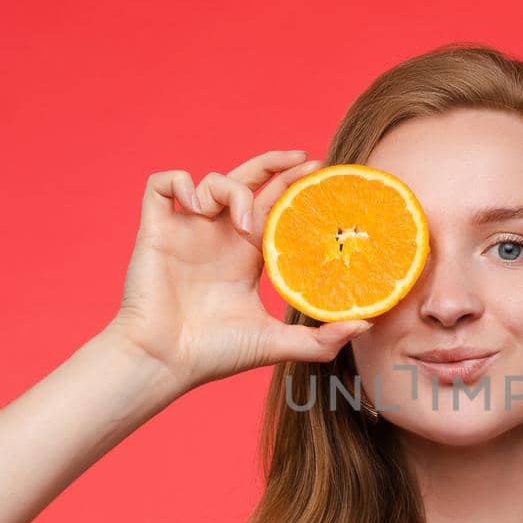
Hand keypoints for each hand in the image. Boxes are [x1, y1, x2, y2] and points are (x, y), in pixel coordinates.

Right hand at [106, 150, 373, 389]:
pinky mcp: (156, 230)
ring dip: (233, 190)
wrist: (165, 362)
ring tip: (244, 225)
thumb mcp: (276, 343)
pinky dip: (181, 182)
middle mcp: (218, 237)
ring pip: (211, 180)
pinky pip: (163, 184)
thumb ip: (321, 339)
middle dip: (275, 164)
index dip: (294, 188)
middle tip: (304, 161)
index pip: (273, 207)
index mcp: (245, 256)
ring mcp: (186, 231)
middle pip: (247, 180)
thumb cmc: (214, 355)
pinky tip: (198, 207)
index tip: (322, 176)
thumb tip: (366, 325)